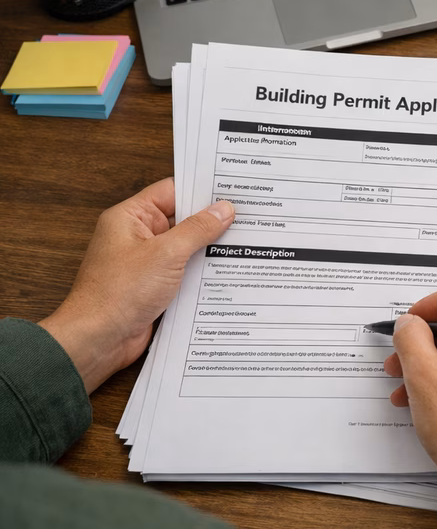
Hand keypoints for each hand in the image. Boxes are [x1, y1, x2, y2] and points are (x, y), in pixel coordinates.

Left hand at [39, 178, 233, 393]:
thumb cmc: (119, 293)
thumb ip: (197, 229)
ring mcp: (145, 262)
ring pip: (185, 246)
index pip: (171, 191)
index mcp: (130, 218)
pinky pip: (183, 271)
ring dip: (208, 248)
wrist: (98, 338)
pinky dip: (202, 271)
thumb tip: (222, 210)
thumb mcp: (166, 253)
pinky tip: (226, 272)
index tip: (231, 190)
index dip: (200, 189)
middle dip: (211, 220)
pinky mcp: (154, 285)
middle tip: (246, 217)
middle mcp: (136, 236)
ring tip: (244, 243)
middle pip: (180, 219)